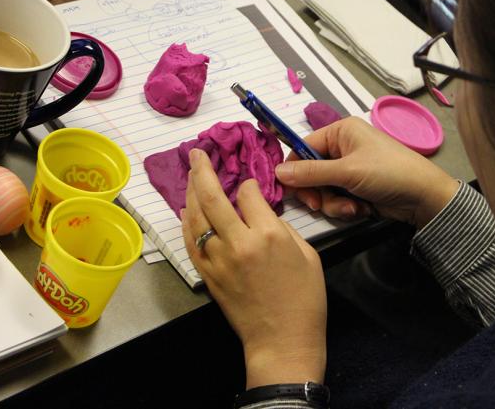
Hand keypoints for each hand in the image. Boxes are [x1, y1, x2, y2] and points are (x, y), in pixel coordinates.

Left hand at [182, 148, 326, 388]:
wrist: (284, 340)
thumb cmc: (304, 300)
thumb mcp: (307, 255)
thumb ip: (284, 228)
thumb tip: (263, 214)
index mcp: (269, 235)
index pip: (250, 194)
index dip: (250, 185)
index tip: (253, 186)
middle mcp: (240, 243)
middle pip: (212, 197)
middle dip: (203, 170)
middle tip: (197, 153)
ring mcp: (219, 260)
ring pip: (196, 217)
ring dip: (190, 193)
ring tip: (190, 176)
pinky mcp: (208, 276)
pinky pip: (191, 242)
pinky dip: (186, 223)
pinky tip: (186, 211)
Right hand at [275, 117, 459, 227]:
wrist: (423, 197)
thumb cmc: (388, 173)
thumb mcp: (347, 172)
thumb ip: (311, 173)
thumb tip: (278, 172)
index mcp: (340, 131)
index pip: (303, 147)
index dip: (294, 170)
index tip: (292, 191)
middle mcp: (343, 147)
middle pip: (310, 172)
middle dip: (318, 192)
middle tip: (320, 205)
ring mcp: (350, 169)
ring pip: (323, 190)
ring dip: (334, 203)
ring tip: (353, 207)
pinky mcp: (357, 188)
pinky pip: (338, 199)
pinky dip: (346, 207)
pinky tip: (362, 209)